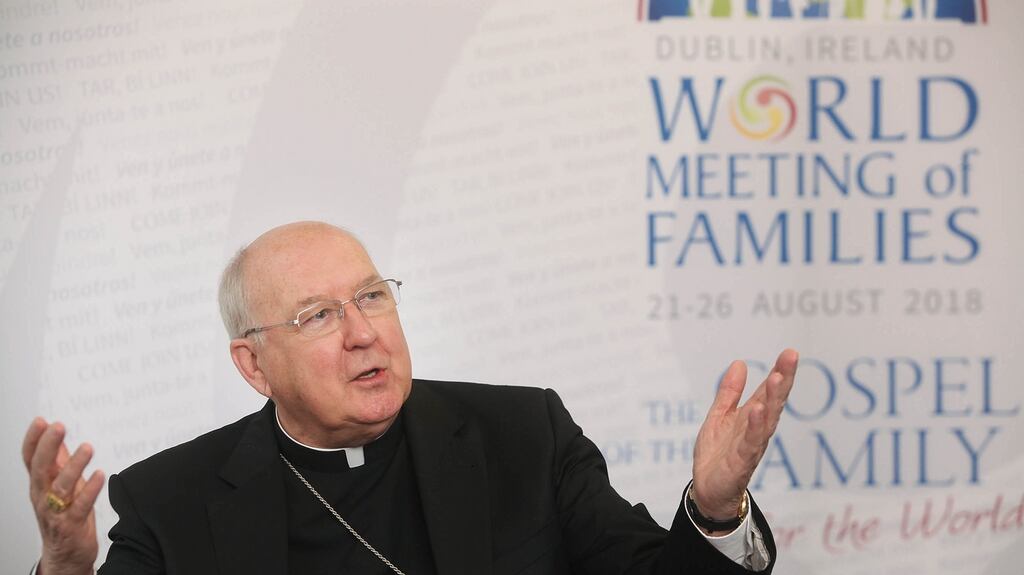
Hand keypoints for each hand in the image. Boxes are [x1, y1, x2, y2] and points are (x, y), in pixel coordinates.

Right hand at [23, 418, 104, 574]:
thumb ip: (58, 463)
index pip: (30, 460)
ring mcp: (56, 512)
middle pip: (41, 469)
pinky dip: (90, 490)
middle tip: (58, 426)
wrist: (66, 555)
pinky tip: (100, 475)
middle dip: (48, 447)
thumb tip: (58, 438)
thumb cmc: (64, 517)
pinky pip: (80, 506)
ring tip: (87, 448)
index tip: (40, 421)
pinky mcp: (72, 525)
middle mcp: (43, 497)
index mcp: (40, 485)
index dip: (34, 440)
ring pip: (61, 487)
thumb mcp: (59, 486)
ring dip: (74, 466)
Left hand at [690, 349, 797, 524]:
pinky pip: (751, 442)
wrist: (708, 491)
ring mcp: (751, 446)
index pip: (769, 392)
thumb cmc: (718, 455)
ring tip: (777, 378)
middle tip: (791, 356)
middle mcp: (757, 430)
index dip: (779, 372)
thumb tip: (739, 363)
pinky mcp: (742, 462)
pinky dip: (756, 426)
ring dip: (773, 399)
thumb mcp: (719, 416)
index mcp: (752, 418)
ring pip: (767, 420)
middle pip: (774, 402)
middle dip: (783, 379)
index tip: (790, 352)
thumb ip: (729, 393)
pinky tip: (759, 410)